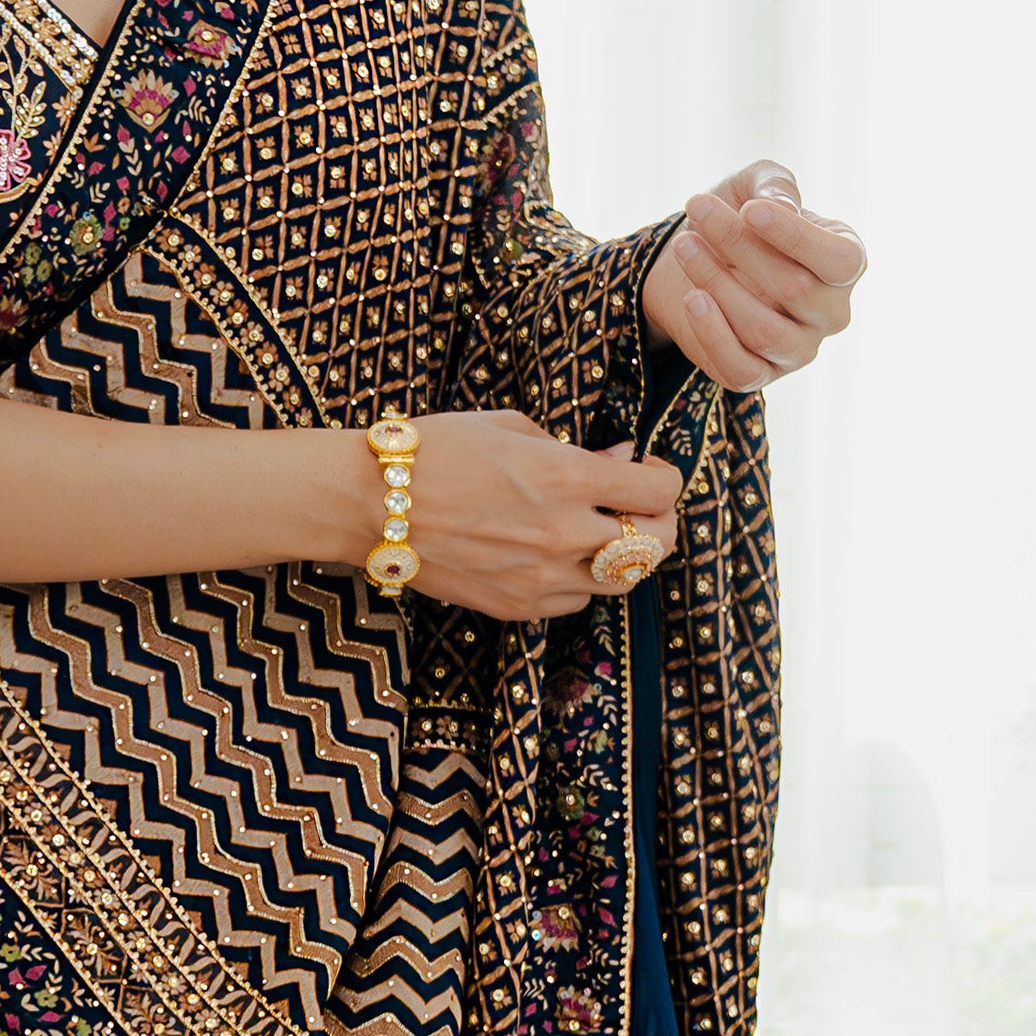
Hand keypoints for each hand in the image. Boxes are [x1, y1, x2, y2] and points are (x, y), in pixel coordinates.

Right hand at [398, 410, 684, 624]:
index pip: (658, 491)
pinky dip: (580, 581)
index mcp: (568, 477)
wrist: (370, 503)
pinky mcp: (516, 607)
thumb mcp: (509, 428)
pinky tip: (558, 557)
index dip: (665, 477)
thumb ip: (571, 448)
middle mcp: (565, 534)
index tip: (650, 468)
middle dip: (659, 522)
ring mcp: (542, 578)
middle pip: (656, 544)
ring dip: (623, 557)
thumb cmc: (434, 450)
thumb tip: (616, 460)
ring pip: (621, 581)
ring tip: (602, 534)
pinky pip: (574, 602)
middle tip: (642, 507)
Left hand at [645, 161, 865, 388]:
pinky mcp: (759, 375)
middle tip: (698, 208)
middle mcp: (831, 312)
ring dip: (716, 282)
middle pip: (795, 289)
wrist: (691, 256)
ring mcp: (798, 349)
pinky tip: (692, 298)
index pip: (840, 261)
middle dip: (740, 245)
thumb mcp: (753, 186)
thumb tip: (781, 206)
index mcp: (846, 264)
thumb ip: (773, 185)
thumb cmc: (737, 215)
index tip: (750, 210)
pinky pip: (740, 367)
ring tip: (684, 245)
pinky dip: (712, 333)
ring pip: (763, 330)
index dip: (797, 237)